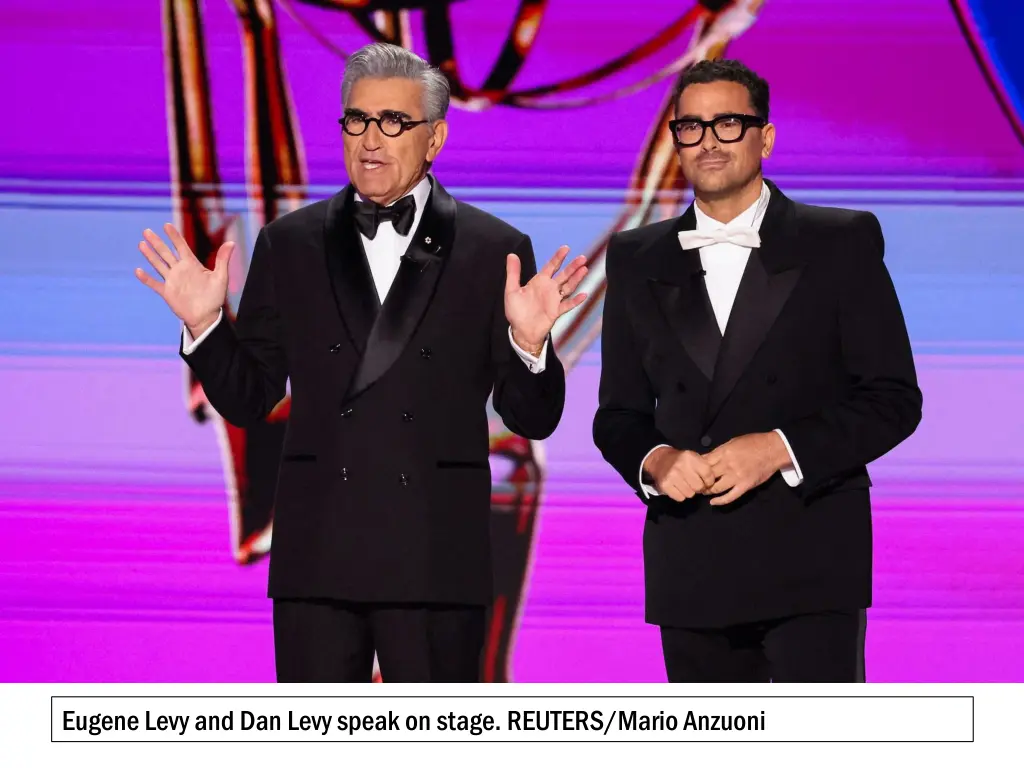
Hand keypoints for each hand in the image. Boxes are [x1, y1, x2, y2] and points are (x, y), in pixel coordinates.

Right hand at [135, 223, 233, 337]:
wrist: (206, 317)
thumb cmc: (215, 297)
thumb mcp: (221, 277)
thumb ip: (223, 260)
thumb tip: (231, 243)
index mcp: (192, 264)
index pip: (181, 246)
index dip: (174, 236)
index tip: (166, 225)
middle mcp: (180, 270)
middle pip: (166, 253)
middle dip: (157, 242)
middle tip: (146, 230)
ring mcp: (172, 280)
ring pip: (158, 264)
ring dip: (150, 255)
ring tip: (141, 243)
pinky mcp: (167, 292)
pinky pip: (154, 284)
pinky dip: (146, 278)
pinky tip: (138, 270)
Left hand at [505, 245, 587, 354]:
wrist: (521, 331)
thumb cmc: (516, 311)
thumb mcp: (512, 290)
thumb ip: (513, 273)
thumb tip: (511, 255)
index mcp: (539, 282)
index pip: (551, 266)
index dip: (558, 257)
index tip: (566, 248)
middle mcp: (549, 289)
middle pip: (564, 275)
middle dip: (573, 266)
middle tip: (582, 258)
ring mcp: (554, 300)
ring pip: (568, 287)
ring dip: (576, 279)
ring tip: (585, 269)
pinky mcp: (556, 312)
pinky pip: (567, 305)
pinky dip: (575, 301)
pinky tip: (583, 295)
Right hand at [642, 446, 714, 501]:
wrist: (660, 460)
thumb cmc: (680, 460)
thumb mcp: (693, 458)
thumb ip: (704, 468)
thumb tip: (712, 484)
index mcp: (690, 457)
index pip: (707, 474)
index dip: (709, 481)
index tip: (707, 482)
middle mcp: (681, 466)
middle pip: (699, 487)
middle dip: (698, 487)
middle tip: (694, 483)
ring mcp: (672, 476)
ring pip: (690, 494)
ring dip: (689, 492)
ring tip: (684, 484)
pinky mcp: (665, 485)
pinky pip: (680, 498)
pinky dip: (680, 495)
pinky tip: (677, 488)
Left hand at [703, 432, 790, 505]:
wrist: (772, 449)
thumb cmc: (753, 443)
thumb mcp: (733, 442)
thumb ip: (719, 451)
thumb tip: (705, 458)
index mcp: (724, 452)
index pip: (704, 463)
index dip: (696, 468)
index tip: (692, 472)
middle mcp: (728, 465)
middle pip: (707, 476)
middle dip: (699, 481)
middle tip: (696, 483)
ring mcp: (736, 477)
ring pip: (716, 488)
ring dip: (708, 491)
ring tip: (704, 491)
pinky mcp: (745, 486)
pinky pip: (730, 496)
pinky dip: (720, 501)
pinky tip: (713, 503)